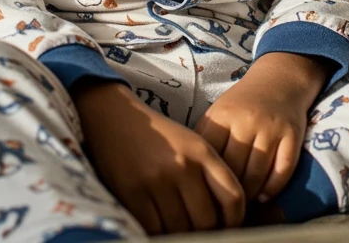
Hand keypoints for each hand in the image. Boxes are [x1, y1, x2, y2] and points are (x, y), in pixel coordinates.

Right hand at [72, 79, 246, 234]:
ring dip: (180, 232)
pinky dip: (159, 232)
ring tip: (176, 224)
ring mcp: (158, 181)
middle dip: (205, 230)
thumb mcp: (189, 143)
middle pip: (207, 220)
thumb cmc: (157, 136)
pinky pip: (155, 229)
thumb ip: (208, 174)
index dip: (234, 220)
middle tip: (197, 227)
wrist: (114, 116)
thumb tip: (223, 217)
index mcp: (202, 152)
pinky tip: (158, 223)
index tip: (227, 225)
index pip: (233, 197)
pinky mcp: (133, 193)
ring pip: (181, 229)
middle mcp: (183, 166)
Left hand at [193, 52, 332, 203]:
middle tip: (225, 204)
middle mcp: (247, 121)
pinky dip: (272, 189)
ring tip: (243, 202)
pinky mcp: (292, 135)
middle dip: (229, 192)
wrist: (279, 80)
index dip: (208, 179)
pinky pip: (282, 172)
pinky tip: (264, 195)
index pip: (212, 157)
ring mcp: (271, 128)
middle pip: (235, 170)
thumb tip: (192, 175)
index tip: (207, 191)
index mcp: (224, 115)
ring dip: (250, 195)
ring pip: (257, 176)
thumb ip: (206, 139)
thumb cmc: (243, 102)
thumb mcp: (219, 112)